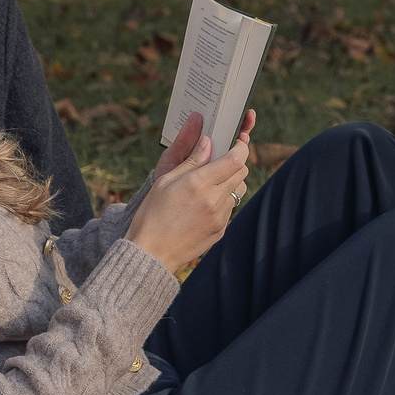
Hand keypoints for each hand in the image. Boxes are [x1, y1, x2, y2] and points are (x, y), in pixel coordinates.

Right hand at [125, 110, 254, 275]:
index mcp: (200, 184)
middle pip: (242, 172)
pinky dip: (223, 199)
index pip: (235, 159)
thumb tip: (208, 142)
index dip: (241, 147)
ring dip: (231, 181)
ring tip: (211, 182)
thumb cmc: (152, 214)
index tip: (238, 141)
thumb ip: (191, 160)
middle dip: (236, 162)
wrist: (152, 253)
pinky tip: (204, 203)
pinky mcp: (221, 230)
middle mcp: (215, 200)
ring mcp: (221, 217)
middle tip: (221, 159)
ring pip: (239, 190)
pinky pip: (230, 208)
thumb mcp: (166, 181)